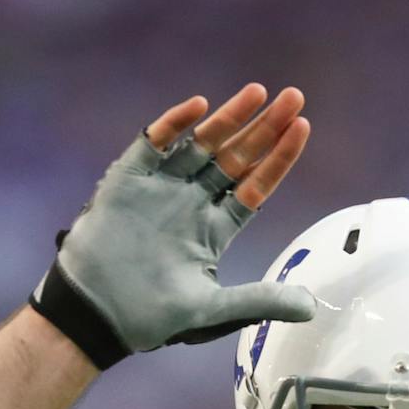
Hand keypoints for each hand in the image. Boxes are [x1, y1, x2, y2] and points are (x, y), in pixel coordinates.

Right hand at [29, 87, 315, 368]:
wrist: (95, 314)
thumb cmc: (151, 315)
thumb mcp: (215, 309)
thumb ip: (262, 300)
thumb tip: (312, 308)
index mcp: (213, 228)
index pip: (254, 186)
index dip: (278, 159)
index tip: (304, 128)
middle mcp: (190, 201)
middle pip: (235, 157)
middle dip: (264, 128)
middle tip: (294, 98)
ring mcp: (161, 187)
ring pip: (202, 143)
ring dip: (229, 117)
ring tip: (258, 92)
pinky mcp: (129, 178)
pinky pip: (154, 142)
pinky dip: (175, 123)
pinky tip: (200, 106)